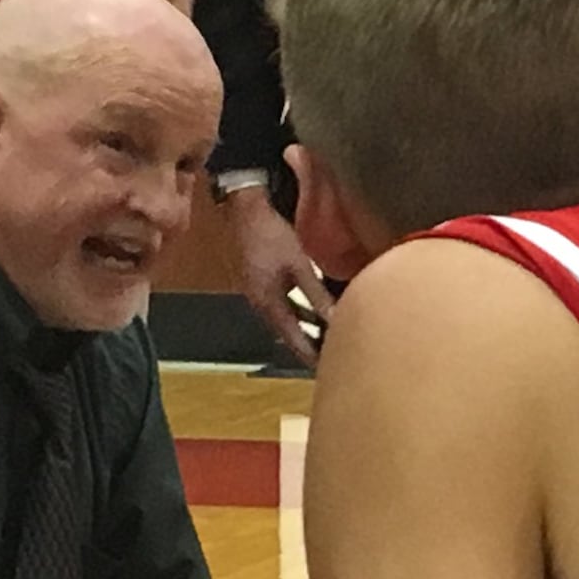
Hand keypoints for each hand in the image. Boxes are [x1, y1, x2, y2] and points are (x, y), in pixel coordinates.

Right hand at [223, 187, 334, 365]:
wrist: (242, 208)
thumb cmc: (269, 232)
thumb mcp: (299, 264)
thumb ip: (317, 294)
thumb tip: (336, 318)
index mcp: (267, 303)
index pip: (293, 339)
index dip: (310, 355)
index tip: (327, 370)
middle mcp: (259, 303)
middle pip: (287, 333)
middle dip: (309, 345)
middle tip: (331, 357)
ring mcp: (256, 292)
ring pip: (284, 319)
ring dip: (303, 329)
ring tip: (325, 338)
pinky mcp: (258, 281)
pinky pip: (280, 305)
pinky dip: (297, 312)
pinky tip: (311, 310)